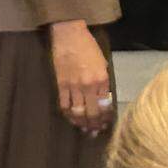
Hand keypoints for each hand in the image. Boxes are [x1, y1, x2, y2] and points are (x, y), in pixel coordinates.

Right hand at [48, 19, 112, 134]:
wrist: (70, 36)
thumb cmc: (89, 46)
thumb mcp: (103, 62)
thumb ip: (103, 80)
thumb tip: (102, 97)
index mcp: (102, 79)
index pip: (105, 104)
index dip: (106, 116)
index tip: (107, 122)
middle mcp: (88, 85)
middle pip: (92, 111)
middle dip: (95, 123)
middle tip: (96, 131)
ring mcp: (73, 87)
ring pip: (78, 112)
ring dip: (82, 123)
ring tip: (85, 130)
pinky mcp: (60, 85)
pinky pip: (64, 105)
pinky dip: (69, 115)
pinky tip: (72, 119)